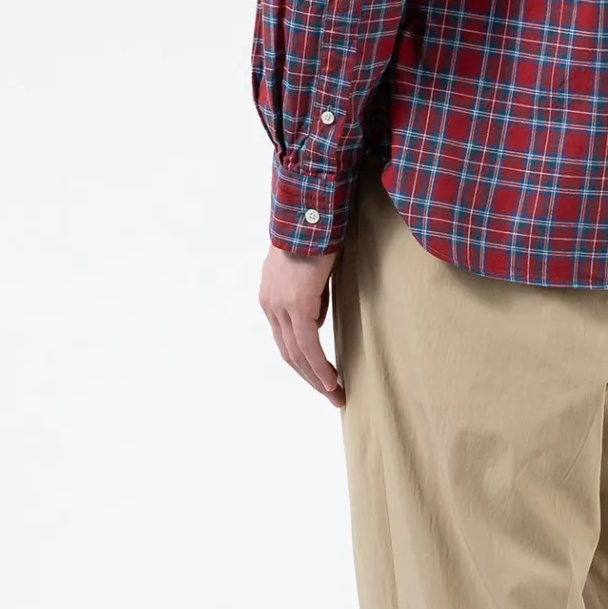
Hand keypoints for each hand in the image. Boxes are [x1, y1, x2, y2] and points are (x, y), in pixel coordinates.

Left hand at [259, 243, 344, 405]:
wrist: (312, 213)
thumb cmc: (317, 234)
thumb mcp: (310, 269)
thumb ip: (310, 295)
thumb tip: (317, 318)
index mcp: (271, 297)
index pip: (285, 339)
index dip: (303, 362)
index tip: (320, 378)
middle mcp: (270, 305)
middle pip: (288, 353)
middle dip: (310, 378)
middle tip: (331, 395)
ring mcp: (281, 306)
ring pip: (297, 354)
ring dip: (317, 379)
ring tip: (336, 395)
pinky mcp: (297, 304)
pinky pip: (308, 345)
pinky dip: (319, 367)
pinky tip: (332, 382)